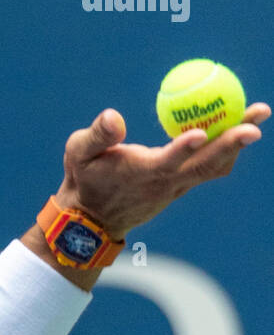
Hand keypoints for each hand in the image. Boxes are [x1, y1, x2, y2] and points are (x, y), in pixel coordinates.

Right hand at [55, 103, 270, 240]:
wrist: (91, 220)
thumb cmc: (83, 180)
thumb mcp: (78, 153)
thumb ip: (97, 135)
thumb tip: (114, 116)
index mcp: (140, 174)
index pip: (166, 163)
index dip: (183, 150)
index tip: (201, 133)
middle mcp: (164, 184)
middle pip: (206, 164)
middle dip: (234, 140)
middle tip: (258, 115)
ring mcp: (176, 188)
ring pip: (213, 167)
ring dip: (237, 143)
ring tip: (256, 115)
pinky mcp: (180, 187)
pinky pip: (208, 168)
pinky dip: (225, 148)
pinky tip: (235, 127)